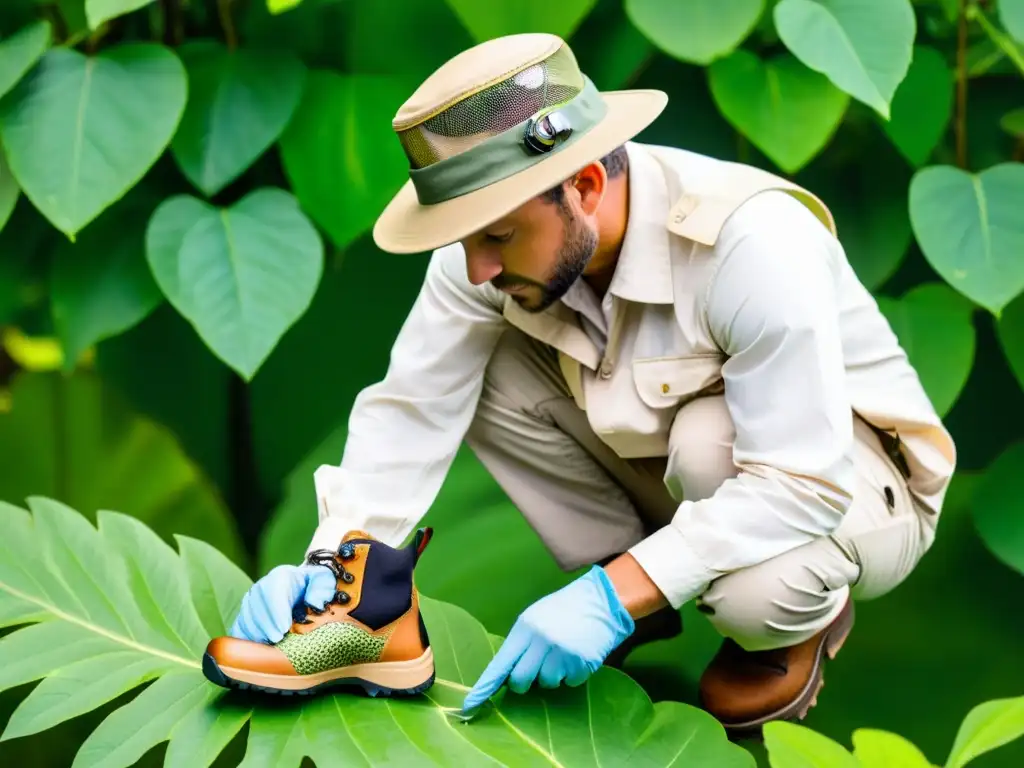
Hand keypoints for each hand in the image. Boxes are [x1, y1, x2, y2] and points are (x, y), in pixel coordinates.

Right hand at [228, 564, 336, 643]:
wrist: (303, 590)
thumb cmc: (315, 588)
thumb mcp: (324, 583)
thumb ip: (322, 589)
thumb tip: (314, 602)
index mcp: (282, 576)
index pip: (273, 588)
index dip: (276, 609)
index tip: (284, 628)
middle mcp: (262, 587)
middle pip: (255, 603)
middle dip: (265, 624)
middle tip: (277, 640)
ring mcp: (251, 602)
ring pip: (245, 616)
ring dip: (255, 633)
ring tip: (269, 646)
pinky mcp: (245, 616)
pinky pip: (238, 628)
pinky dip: (245, 639)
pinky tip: (257, 650)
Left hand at [461, 566, 634, 711]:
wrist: (601, 600)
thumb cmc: (563, 610)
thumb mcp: (536, 619)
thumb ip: (521, 643)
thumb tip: (506, 674)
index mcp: (525, 628)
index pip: (500, 664)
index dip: (484, 687)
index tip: (469, 706)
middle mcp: (541, 640)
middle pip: (520, 680)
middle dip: (524, 682)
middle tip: (535, 670)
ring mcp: (561, 652)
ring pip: (546, 683)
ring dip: (552, 676)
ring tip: (562, 654)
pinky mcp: (581, 662)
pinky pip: (569, 682)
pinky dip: (572, 674)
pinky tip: (577, 655)